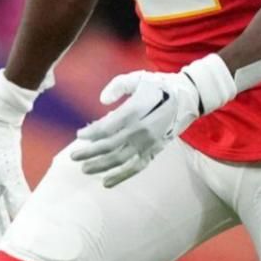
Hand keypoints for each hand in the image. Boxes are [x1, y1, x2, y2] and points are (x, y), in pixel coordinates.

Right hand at [0, 70, 40, 248]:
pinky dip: (20, 214)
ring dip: (13, 228)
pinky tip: (30, 220)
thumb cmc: (1, 150)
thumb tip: (25, 213)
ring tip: (24, 242)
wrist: (2, 129)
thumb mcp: (8, 173)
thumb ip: (16, 193)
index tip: (1, 253)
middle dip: (4, 238)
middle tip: (14, 255)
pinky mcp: (6, 183)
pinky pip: (13, 204)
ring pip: (4, 214)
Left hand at [70, 56, 234, 186]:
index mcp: (135, 111)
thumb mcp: (137, 78)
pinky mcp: (154, 151)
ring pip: (120, 159)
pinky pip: (136, 168)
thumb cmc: (158, 86)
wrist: (187, 98)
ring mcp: (148, 143)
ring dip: (100, 166)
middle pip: (109, 146)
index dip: (91, 133)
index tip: (78, 135)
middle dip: (89, 153)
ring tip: (85, 169)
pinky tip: (106, 182)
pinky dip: (121, 177)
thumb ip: (117, 86)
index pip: (107, 127)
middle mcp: (141, 130)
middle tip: (73, 157)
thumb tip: (102, 101)